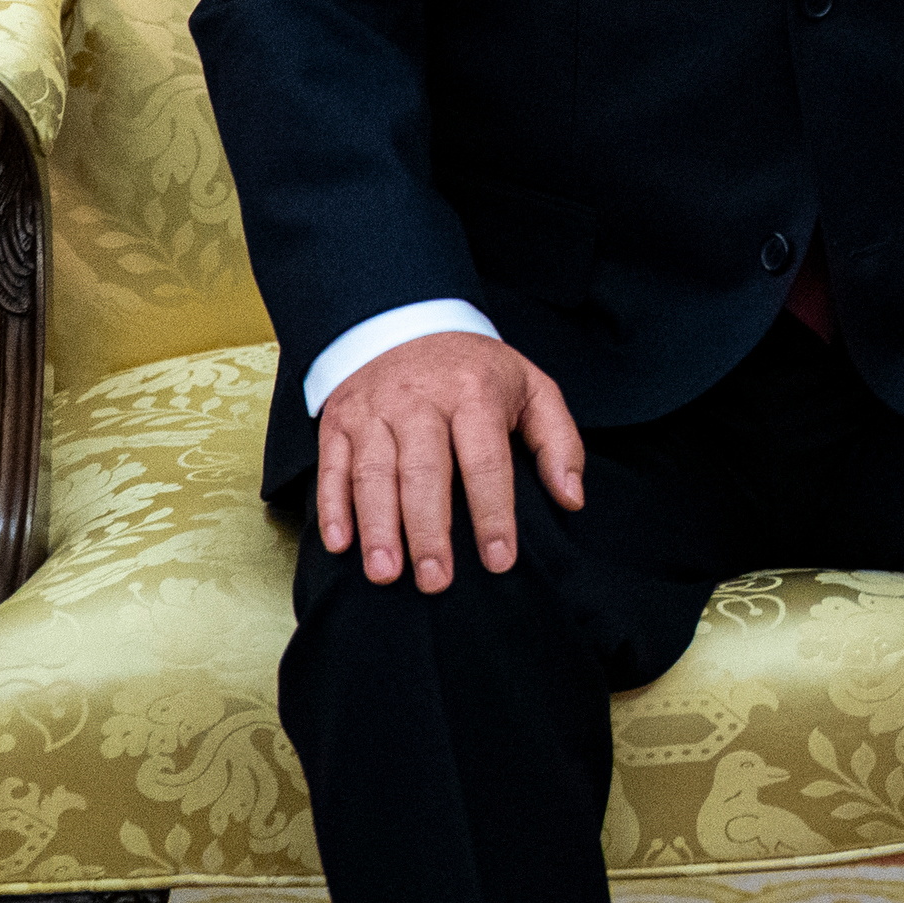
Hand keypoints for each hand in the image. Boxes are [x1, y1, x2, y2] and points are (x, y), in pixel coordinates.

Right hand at [312, 331, 583, 591]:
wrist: (406, 321)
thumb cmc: (477, 371)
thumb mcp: (532, 388)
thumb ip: (559, 442)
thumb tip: (571, 498)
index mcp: (474, 394)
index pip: (485, 460)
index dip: (493, 513)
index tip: (500, 560)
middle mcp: (420, 401)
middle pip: (424, 472)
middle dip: (429, 531)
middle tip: (436, 581)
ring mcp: (375, 411)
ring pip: (373, 474)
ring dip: (378, 528)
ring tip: (387, 574)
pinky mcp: (340, 422)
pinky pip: (332, 467)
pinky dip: (332, 507)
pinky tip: (340, 545)